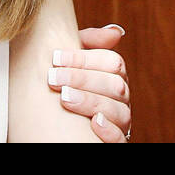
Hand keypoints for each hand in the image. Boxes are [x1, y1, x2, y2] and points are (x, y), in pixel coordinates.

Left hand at [50, 24, 130, 141]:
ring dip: (90, 102)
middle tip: (53, 79)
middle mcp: (122, 99)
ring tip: (64, 98)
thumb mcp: (72, 63)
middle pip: (115, 84)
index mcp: (114, 77)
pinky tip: (93, 123)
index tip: (55, 58)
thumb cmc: (65, 86)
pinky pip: (120, 139)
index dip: (84, 59)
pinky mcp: (116, 142)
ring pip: (119, 111)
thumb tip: (116, 32)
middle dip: (82, 79)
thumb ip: (88, 43)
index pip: (112, 62)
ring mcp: (121, 122)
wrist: (56, 126)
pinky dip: (109, 130)